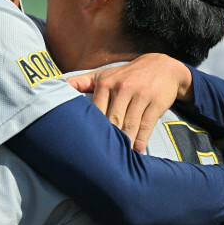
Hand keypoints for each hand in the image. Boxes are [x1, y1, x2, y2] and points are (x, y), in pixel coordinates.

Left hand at [67, 53, 193, 152]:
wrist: (162, 66)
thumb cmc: (127, 74)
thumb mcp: (105, 74)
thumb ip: (83, 81)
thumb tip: (61, 85)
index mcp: (106, 83)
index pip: (96, 110)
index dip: (92, 128)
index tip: (86, 143)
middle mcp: (122, 88)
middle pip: (113, 119)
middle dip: (108, 138)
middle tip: (101, 156)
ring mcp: (140, 95)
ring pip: (130, 124)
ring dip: (125, 142)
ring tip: (118, 158)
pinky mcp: (156, 102)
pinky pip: (146, 125)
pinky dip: (141, 140)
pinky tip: (137, 151)